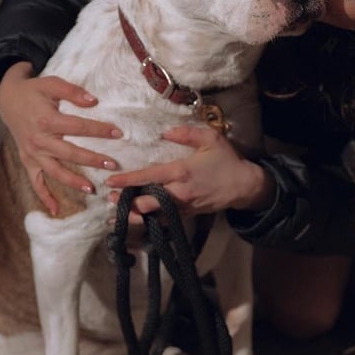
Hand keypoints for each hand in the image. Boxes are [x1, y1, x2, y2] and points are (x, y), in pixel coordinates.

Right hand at [0, 61, 121, 214]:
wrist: (7, 100)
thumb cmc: (34, 91)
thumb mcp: (51, 83)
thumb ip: (72, 91)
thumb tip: (94, 101)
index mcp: (46, 120)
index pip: (78, 127)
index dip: (99, 130)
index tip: (118, 133)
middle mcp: (38, 140)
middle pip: (69, 153)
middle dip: (92, 160)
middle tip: (113, 165)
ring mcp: (32, 153)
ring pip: (55, 171)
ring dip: (73, 181)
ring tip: (92, 189)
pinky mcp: (28, 161)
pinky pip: (35, 182)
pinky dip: (44, 197)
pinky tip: (56, 210)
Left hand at [105, 124, 274, 225]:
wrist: (245, 186)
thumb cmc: (227, 160)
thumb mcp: (212, 139)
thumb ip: (188, 133)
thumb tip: (165, 132)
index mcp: (183, 172)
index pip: (150, 177)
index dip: (129, 180)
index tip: (111, 181)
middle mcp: (180, 193)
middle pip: (148, 203)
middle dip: (127, 203)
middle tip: (110, 200)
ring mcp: (184, 207)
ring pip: (154, 216)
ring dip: (135, 216)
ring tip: (116, 216)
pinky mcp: (188, 215)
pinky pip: (165, 221)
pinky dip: (149, 222)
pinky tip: (137, 222)